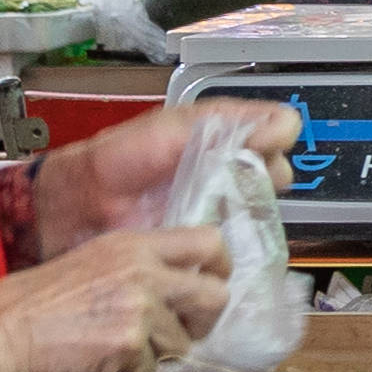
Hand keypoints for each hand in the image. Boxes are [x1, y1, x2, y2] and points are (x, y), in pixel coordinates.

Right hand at [0, 226, 232, 371]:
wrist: (0, 334)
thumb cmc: (35, 301)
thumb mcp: (92, 261)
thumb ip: (138, 267)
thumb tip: (178, 286)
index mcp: (134, 245)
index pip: (208, 241)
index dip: (220, 268)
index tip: (213, 283)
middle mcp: (144, 272)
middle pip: (216, 296)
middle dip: (206, 321)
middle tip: (183, 332)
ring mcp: (140, 310)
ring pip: (182, 343)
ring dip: (157, 353)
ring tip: (118, 349)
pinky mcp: (130, 347)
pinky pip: (150, 370)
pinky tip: (99, 362)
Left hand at [29, 97, 292, 245]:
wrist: (82, 206)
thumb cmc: (122, 159)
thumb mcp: (176, 129)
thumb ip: (231, 124)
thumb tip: (289, 123)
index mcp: (221, 140)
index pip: (271, 141)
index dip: (272, 148)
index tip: (265, 156)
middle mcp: (225, 176)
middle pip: (272, 180)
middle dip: (268, 184)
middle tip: (249, 189)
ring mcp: (217, 213)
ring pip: (261, 215)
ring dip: (257, 218)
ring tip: (238, 217)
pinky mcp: (206, 247)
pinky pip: (239, 248)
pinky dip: (243, 247)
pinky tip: (238, 245)